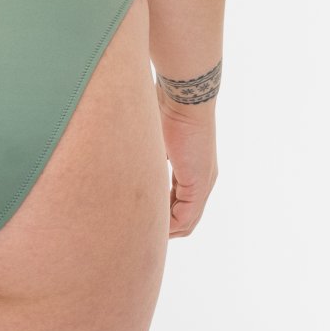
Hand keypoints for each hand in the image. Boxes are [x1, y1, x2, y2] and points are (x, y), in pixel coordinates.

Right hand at [156, 87, 217, 237]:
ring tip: (144, 234)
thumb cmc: (165, 106)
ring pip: (187, 221)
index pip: (179, 202)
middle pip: (185, 217)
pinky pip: (186, 217)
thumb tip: (127, 158)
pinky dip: (170, 225)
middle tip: (142, 233)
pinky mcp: (198, 184)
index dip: (163, 214)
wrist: (184, 97)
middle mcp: (201, 179)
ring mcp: (202, 183)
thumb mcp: (154, 136)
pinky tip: (153, 227)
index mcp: (191, 168)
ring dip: (166, 230)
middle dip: (165, 227)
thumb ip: (148, 153)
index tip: (143, 217)